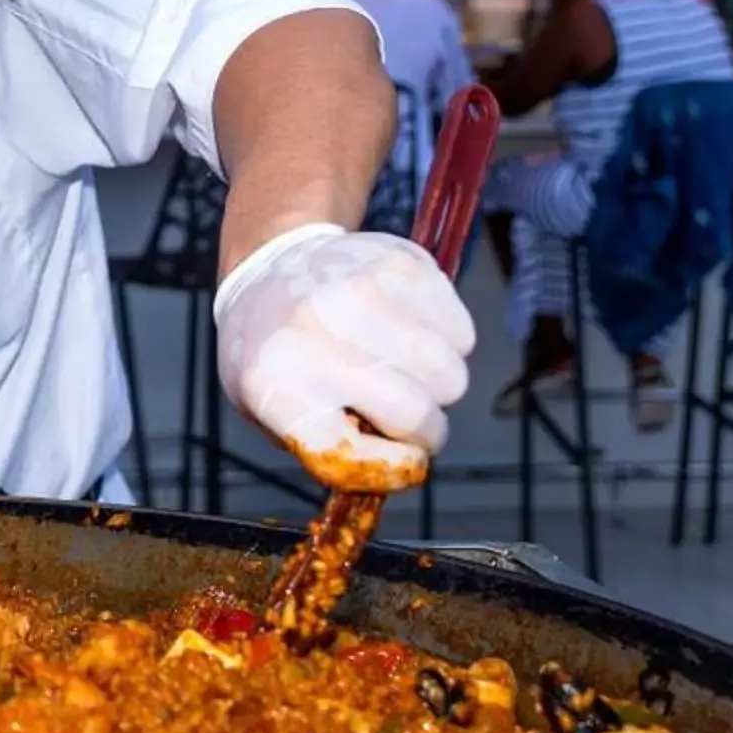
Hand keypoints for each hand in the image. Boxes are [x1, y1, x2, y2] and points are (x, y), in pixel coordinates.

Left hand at [214, 225, 473, 491]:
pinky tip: (412, 336)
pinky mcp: (401, 263)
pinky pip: (462, 333)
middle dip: (426, 433)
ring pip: (449, 375)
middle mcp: (314, 332)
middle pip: (415, 413)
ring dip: (439, 388)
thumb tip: (401, 468)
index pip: (348, 451)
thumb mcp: (271, 410)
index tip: (404, 465)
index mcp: (271, 381)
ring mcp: (359, 291)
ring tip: (405, 374)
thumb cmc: (277, 354)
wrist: (272, 266)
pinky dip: (450, 346)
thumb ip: (330, 448)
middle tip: (411, 423)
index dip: (390, 468)